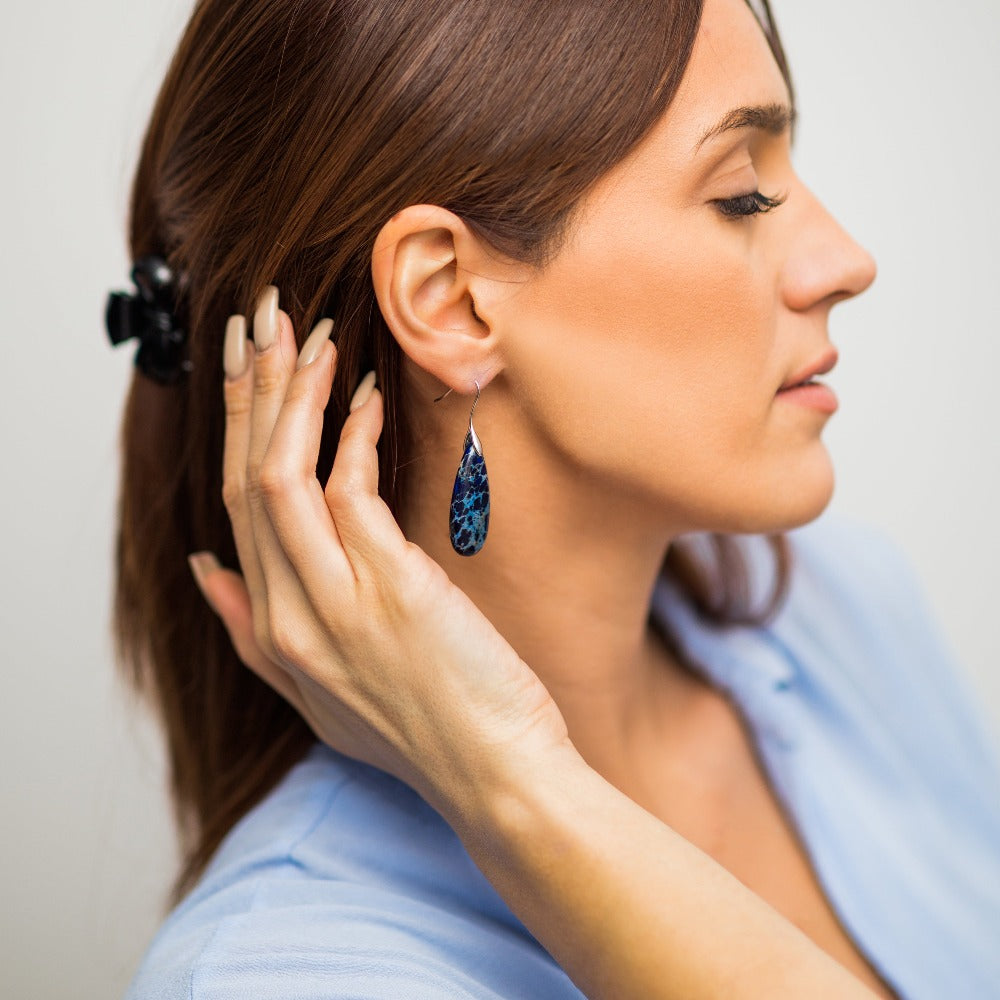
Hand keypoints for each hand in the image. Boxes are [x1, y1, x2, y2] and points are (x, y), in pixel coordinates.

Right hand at [189, 287, 570, 822]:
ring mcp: (334, 600)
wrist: (495, 773)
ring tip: (308, 335)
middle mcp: (290, 614)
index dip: (235, 433)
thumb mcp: (318, 696)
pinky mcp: (388, 585)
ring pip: (280, 474)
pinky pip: (350, 487)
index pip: (233, 511)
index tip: (247, 372)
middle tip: (260, 322)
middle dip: (249, 393)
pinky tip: (369, 397)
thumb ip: (254, 632)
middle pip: (245, 480)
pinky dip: (354, 433)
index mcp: (274, 632)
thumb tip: (208, 570)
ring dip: (291, 395)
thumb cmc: (425, 727)